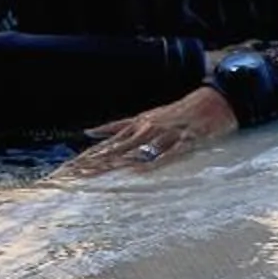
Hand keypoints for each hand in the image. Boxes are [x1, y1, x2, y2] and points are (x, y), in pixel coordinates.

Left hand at [61, 84, 239, 177]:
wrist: (212, 101)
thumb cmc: (176, 112)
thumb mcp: (143, 117)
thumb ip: (116, 127)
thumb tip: (89, 132)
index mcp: (134, 126)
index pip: (104, 144)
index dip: (84, 157)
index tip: (65, 170)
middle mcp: (145, 129)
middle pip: (114, 150)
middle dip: (92, 164)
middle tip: (71, 177)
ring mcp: (165, 135)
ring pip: (137, 151)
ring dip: (116, 163)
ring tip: (96, 176)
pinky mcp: (186, 140)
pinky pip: (168, 154)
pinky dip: (154, 162)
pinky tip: (142, 171)